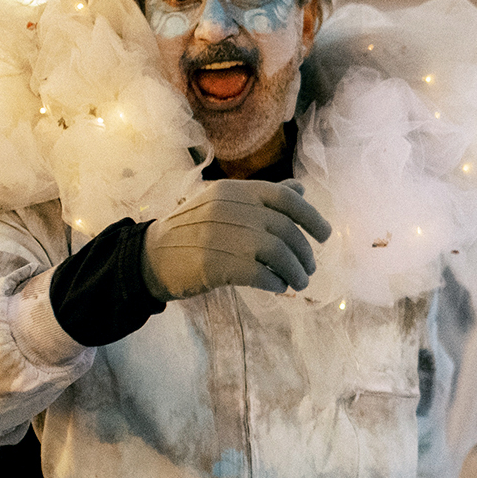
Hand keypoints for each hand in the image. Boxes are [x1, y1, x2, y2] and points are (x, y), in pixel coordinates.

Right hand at [142, 179, 331, 300]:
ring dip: (295, 271)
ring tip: (299, 282)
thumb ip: (261, 198)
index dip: (310, 216)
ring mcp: (221, 235)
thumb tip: (301, 190)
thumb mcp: (224, 204)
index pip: (283, 197)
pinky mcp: (214, 264)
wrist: (151, 256)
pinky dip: (276, 282)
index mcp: (234, 190)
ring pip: (277, 252)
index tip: (325, 235)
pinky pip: (260, 274)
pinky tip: (277, 287)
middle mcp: (229, 208)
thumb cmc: (192, 230)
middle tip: (309, 269)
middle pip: (284, 229)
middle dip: (304, 252)